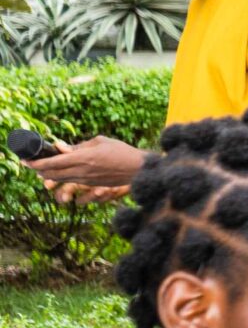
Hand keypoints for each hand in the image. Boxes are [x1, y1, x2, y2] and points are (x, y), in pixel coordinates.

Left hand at [30, 135, 144, 204]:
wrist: (140, 169)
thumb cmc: (122, 151)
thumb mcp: (100, 142)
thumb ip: (80, 146)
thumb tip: (63, 148)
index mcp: (84, 157)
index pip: (54, 162)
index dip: (38, 163)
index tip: (27, 161)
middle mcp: (83, 170)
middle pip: (54, 173)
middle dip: (39, 170)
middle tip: (31, 165)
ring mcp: (88, 180)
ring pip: (62, 179)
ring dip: (50, 175)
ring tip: (41, 171)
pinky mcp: (93, 185)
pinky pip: (73, 182)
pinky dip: (62, 179)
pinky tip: (59, 175)